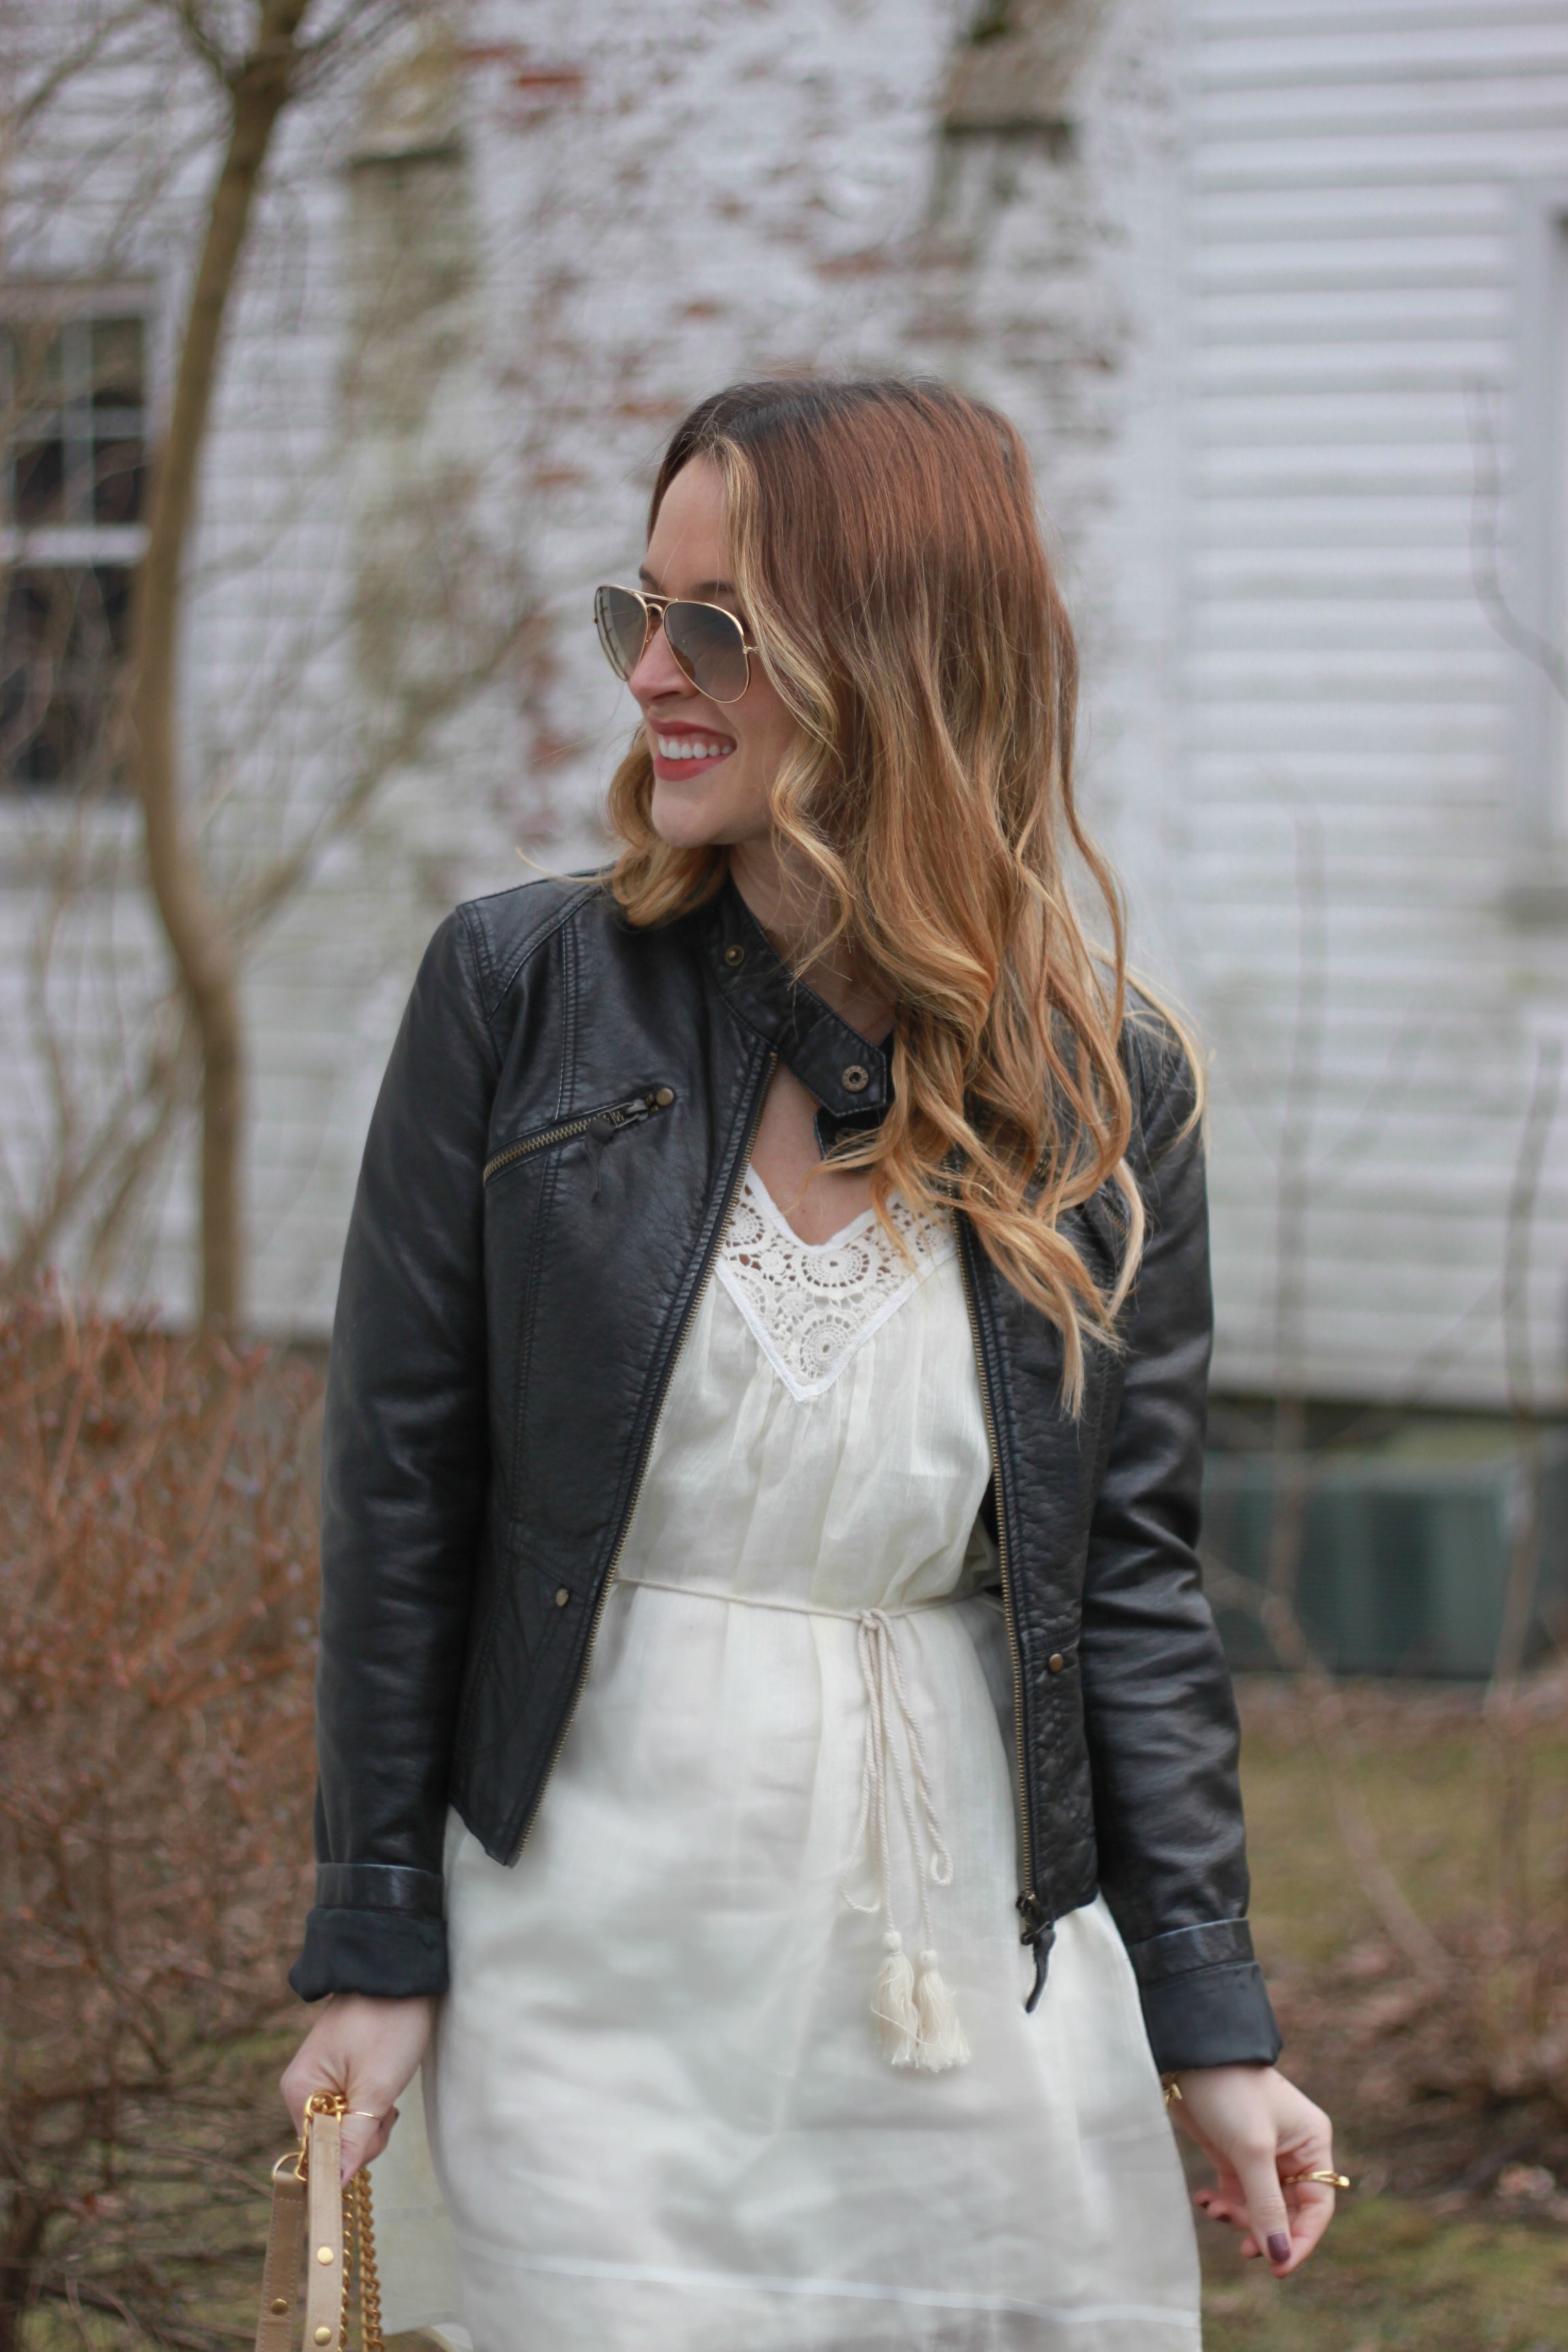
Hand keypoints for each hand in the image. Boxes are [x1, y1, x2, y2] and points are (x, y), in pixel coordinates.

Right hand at [281, 1994, 433, 2182]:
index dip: (348, 2155)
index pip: (315, 2153)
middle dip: (365, 2134)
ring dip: (373, 2118)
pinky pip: (353, 2107)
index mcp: (298, 2091)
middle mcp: (302, 2086)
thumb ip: (353, 2141)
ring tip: (388, 2085)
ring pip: (347, 2126)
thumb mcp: (376, 2089)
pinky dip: (373, 2103)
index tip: (375, 2133)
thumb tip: (333, 2187)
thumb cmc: (389, 2025)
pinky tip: (386, 2082)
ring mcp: (321, 2078)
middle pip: (332, 2142)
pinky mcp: (340, 2071)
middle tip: (386, 2103)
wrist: (403, 1972)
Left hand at [1170, 2062, 1336, 2276]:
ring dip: (1241, 2217)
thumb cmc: (1230, 2092)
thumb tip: (1281, 2257)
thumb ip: (1266, 2205)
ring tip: (1215, 2211)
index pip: (1318, 2206)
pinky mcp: (1233, 2152)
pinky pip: (1237, 2193)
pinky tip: (1205, 2200)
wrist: (1188, 2053)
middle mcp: (1292, 2150)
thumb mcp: (1251, 2150)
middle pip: (1288, 2210)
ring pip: (1260, 2205)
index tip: (1279, 2268)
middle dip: (1267, 2230)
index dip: (1302, 2240)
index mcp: (1311, 2143)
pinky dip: (1223, 2203)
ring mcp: (1262, 2152)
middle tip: (1244, 2249)